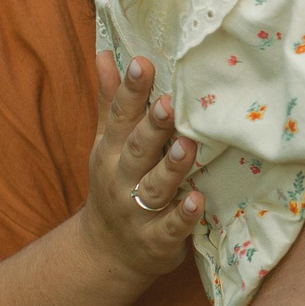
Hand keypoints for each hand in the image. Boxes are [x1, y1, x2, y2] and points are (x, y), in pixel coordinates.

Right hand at [79, 52, 201, 284]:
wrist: (106, 253)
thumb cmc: (115, 185)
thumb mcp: (106, 145)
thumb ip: (112, 102)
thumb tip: (106, 53)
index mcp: (111, 150)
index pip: (120, 116)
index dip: (131, 90)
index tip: (142, 62)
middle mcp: (121, 178)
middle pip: (137, 149)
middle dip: (151, 126)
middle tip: (167, 103)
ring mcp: (137, 211)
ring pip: (155, 187)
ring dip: (171, 168)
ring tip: (187, 146)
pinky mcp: (157, 239)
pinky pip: (171, 227)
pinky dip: (184, 215)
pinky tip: (197, 200)